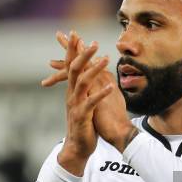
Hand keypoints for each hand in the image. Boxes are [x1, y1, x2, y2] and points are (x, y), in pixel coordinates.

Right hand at [43, 32, 137, 152]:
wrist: (77, 147)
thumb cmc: (84, 124)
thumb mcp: (84, 102)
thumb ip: (86, 89)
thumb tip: (92, 74)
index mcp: (72, 90)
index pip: (70, 65)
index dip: (72, 50)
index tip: (75, 33)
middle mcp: (71, 95)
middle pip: (74, 69)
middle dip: (82, 54)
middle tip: (92, 41)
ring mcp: (75, 105)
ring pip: (82, 82)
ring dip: (94, 69)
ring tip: (105, 58)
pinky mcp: (82, 116)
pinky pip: (91, 103)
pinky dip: (101, 93)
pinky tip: (110, 86)